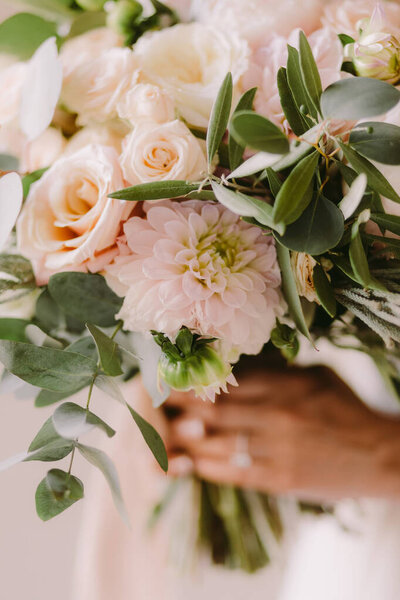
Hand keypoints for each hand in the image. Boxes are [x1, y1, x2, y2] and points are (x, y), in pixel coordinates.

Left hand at [165, 365, 399, 501]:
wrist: (379, 454)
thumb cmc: (344, 408)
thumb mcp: (314, 376)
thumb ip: (275, 371)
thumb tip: (232, 367)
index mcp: (284, 385)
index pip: (225, 383)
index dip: (190, 383)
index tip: (165, 379)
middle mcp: (276, 415)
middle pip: (212, 412)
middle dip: (176, 409)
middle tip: (151, 406)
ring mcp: (276, 449)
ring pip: (216, 444)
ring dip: (185, 442)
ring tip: (161, 437)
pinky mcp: (279, 479)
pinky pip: (232, 473)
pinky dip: (206, 468)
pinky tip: (189, 463)